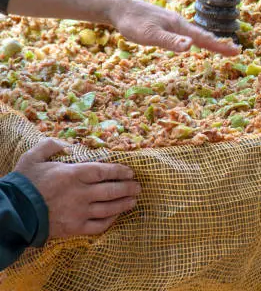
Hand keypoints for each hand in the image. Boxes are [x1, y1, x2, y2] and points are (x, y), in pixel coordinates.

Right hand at [14, 138, 140, 238]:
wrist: (12, 212)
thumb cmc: (23, 183)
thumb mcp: (33, 157)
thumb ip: (51, 145)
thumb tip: (66, 143)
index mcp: (73, 174)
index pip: (104, 171)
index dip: (120, 171)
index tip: (130, 171)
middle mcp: (81, 193)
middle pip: (112, 190)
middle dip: (128, 187)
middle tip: (138, 186)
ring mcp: (79, 212)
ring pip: (109, 208)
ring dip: (124, 204)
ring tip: (134, 200)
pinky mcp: (75, 228)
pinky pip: (99, 226)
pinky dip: (110, 221)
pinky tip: (116, 216)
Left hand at [108, 0, 239, 55]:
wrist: (118, 7)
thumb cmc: (133, 23)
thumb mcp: (150, 35)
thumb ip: (170, 41)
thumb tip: (190, 46)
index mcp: (179, 26)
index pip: (204, 39)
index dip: (220, 46)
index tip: (237, 51)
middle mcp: (179, 23)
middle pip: (203, 35)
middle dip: (219, 43)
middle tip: (235, 50)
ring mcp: (172, 22)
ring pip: (195, 33)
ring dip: (209, 40)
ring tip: (219, 46)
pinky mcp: (164, 23)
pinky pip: (185, 32)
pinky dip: (195, 37)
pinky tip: (191, 40)